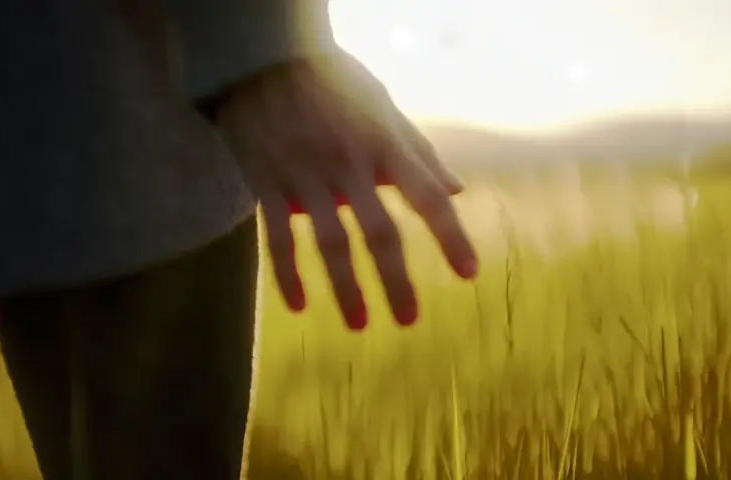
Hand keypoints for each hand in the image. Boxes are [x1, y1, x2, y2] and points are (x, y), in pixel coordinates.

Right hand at [214, 53, 477, 329]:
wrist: (262, 58)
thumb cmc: (332, 81)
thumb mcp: (383, 105)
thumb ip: (419, 151)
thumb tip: (458, 190)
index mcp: (383, 144)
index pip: (427, 197)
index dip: (451, 236)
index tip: (468, 273)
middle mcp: (348, 164)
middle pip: (379, 233)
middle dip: (396, 280)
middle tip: (409, 320)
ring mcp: (305, 176)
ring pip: (329, 243)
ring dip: (346, 289)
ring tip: (359, 325)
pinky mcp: (267, 183)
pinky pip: (277, 238)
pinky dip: (287, 273)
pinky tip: (298, 306)